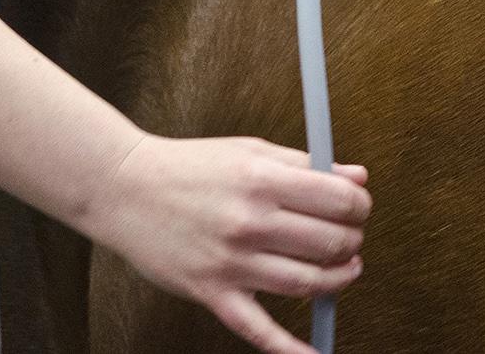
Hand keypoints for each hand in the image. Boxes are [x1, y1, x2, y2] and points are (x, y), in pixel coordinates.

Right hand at [80, 134, 371, 353]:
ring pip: (306, 284)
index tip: (358, 208)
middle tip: (349, 237)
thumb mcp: (250, 150)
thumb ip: (305, 164)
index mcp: (262, 180)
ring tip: (342, 270)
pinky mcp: (212, 292)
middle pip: (328, 243)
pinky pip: (258, 330)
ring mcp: (231, 262)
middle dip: (351, 241)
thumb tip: (357, 178)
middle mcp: (249, 222)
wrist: (125, 187)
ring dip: (337, 280)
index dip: (359, 206)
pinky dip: (289, 349)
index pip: (337, 200)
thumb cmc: (188, 166)